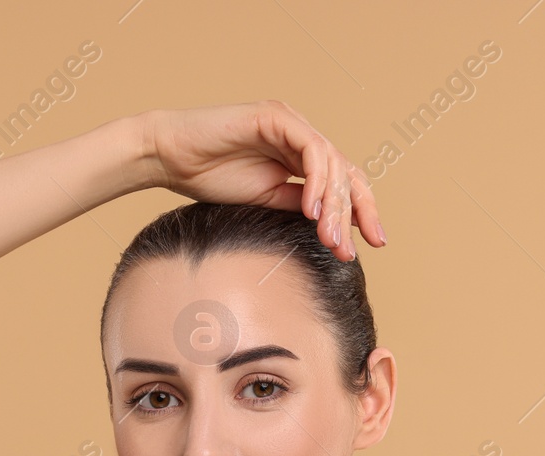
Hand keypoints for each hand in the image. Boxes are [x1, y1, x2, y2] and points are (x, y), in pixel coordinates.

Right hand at [137, 100, 384, 260]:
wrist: (170, 158)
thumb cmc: (210, 179)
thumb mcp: (267, 202)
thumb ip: (301, 207)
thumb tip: (340, 229)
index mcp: (302, 157)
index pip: (345, 183)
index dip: (363, 212)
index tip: (373, 245)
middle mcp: (302, 138)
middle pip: (348, 173)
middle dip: (357, 213)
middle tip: (353, 250)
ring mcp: (291, 124)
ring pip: (334, 162)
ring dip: (335, 204)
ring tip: (330, 238)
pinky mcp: (276, 116)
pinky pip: (311, 149)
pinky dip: (317, 180)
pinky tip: (313, 211)